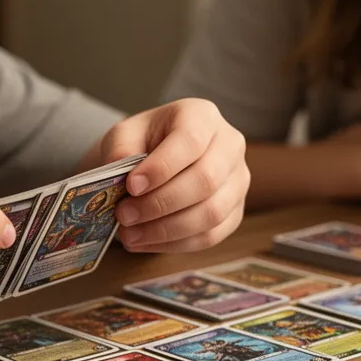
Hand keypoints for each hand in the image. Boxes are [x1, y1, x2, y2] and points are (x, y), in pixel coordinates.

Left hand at [95, 98, 249, 252]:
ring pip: (211, 213)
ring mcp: (238, 180)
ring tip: (130, 234)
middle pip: (206, 180)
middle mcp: (230, 145)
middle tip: (124, 215)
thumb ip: (122, 151)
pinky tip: (145, 241)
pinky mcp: (235, 212)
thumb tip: (124, 179)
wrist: (157, 157)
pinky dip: (175, 244)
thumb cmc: (143, 142)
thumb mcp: (125, 135)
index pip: (190, 141)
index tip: (131, 186)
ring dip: (166, 230)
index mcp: (202, 116)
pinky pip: (211, 236)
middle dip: (160, 204)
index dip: (161, 168)